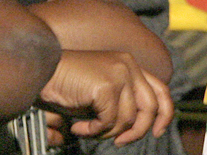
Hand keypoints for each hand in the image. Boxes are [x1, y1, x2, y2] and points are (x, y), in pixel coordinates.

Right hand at [39, 50, 172, 145]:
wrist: (41, 70)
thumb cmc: (66, 83)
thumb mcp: (100, 90)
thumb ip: (120, 100)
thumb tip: (134, 127)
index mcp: (129, 64)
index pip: (160, 89)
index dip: (164, 114)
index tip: (157, 132)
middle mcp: (128, 65)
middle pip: (151, 107)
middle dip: (137, 131)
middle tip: (119, 142)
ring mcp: (119, 74)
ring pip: (127, 119)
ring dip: (106, 132)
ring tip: (86, 128)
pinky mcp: (107, 86)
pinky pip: (109, 122)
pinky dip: (93, 131)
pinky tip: (78, 126)